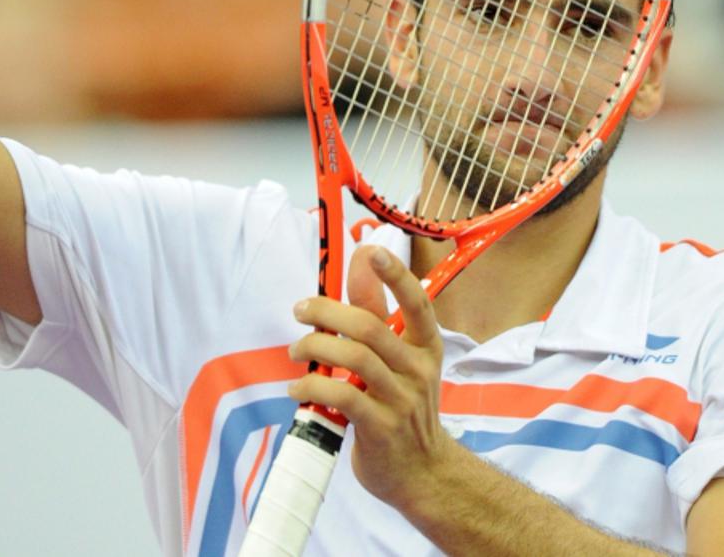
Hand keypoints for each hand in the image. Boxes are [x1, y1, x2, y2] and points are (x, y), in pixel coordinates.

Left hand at [287, 246, 454, 508]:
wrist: (424, 472)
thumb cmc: (405, 410)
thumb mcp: (402, 364)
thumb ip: (378, 320)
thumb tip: (360, 266)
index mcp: (427, 346)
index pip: (417, 302)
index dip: (395, 274)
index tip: (371, 250)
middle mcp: (418, 368)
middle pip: (369, 326)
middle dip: (327, 311)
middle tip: (300, 310)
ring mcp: (402, 399)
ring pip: (354, 357)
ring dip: (315, 348)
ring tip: (296, 351)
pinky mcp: (381, 427)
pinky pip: (341, 396)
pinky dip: (311, 388)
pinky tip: (298, 390)